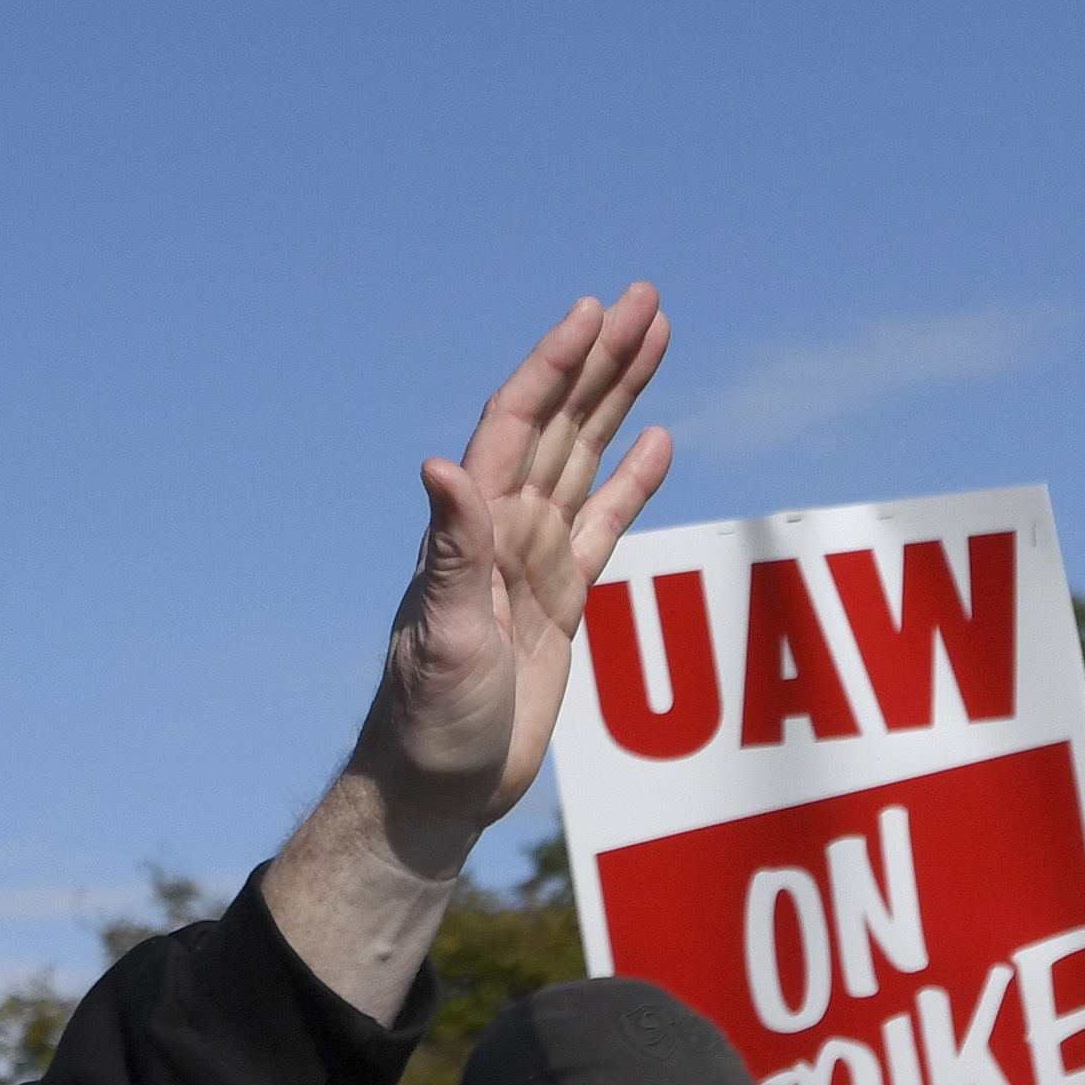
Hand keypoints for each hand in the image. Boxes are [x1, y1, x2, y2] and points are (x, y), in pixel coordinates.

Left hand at [268, 293, 675, 1008]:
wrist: (434, 786)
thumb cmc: (428, 720)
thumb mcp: (443, 636)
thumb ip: (451, 553)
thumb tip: (440, 467)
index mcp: (475, 527)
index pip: (519, 422)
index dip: (555, 364)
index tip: (595, 311)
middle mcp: (503, 529)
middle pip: (561, 423)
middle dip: (601, 359)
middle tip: (647, 297)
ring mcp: (532, 560)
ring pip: (586, 458)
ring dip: (618, 398)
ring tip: (656, 338)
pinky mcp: (560, 600)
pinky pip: (604, 524)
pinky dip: (630, 480)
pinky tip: (656, 440)